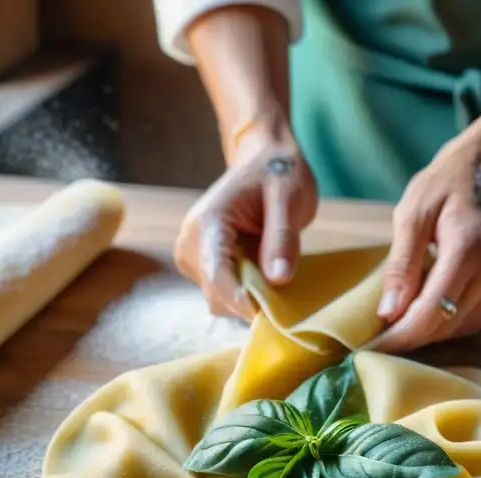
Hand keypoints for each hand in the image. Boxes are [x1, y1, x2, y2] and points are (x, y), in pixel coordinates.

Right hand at [174, 128, 317, 319]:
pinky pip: (226, 293)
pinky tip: (266, 273)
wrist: (264, 160)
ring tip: (275, 271)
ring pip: (221, 300)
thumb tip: (277, 279)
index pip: (216, 276)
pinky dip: (248, 293)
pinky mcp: (205, 266)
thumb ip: (281, 238)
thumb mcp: (289, 199)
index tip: (272, 315)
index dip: (242, 301)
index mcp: (207, 224)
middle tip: (285, 287)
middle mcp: (190, 244)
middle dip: (251, 301)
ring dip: (251, 297)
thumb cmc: (278, 173)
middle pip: (217, 296)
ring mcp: (195, 258)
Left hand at [372, 138, 480, 353]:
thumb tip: (388, 313)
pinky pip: (479, 321)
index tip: (371, 348)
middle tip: (380, 337)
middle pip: (448, 325)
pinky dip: (453, 323)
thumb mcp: (410, 215)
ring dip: (432, 331)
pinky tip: (436, 308)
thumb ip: (401, 265)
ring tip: (404, 322)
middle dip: (412, 337)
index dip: (401, 336)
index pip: (432, 311)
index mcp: (469, 249)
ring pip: (464, 328)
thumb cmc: (442, 186)